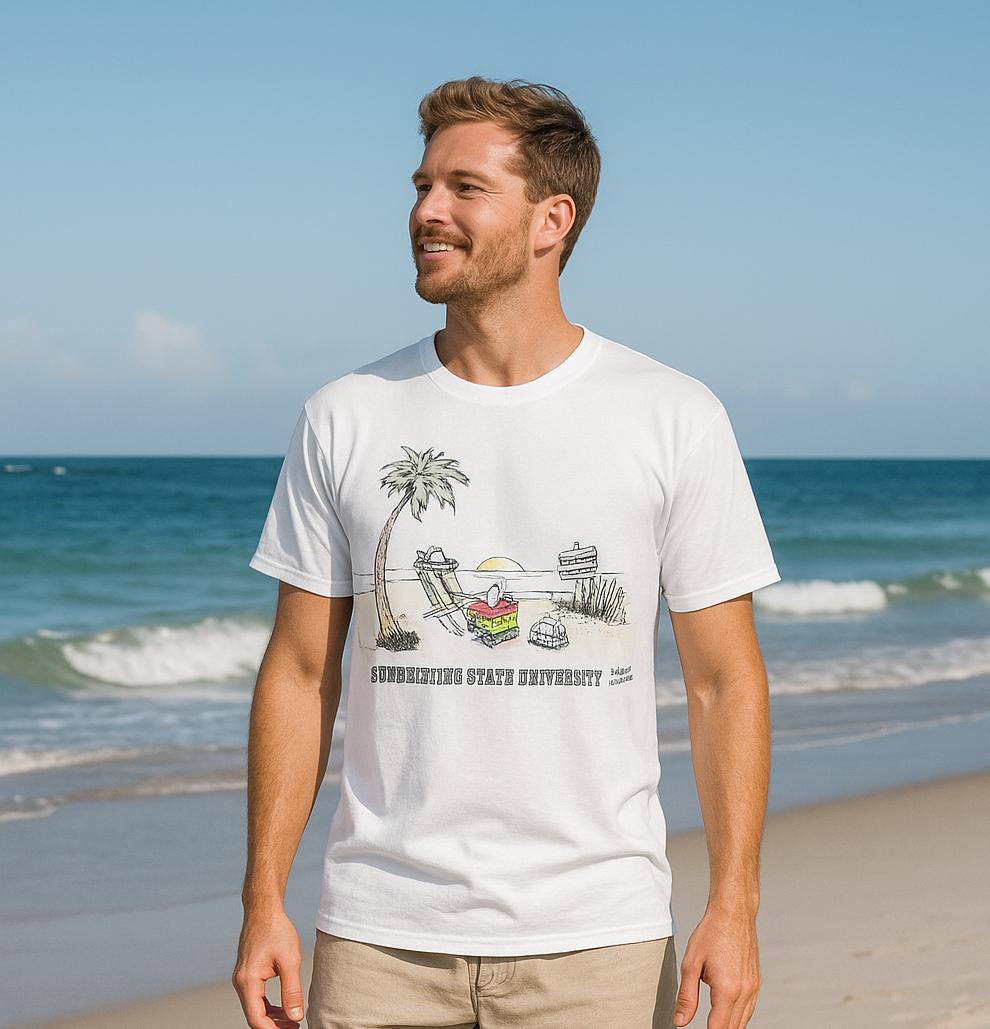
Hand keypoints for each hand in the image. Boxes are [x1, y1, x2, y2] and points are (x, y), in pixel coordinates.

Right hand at [232, 908, 304, 1028]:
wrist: (264, 910)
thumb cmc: (276, 931)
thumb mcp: (289, 961)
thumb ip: (292, 991)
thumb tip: (296, 1017)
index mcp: (248, 981)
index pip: (257, 1019)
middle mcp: (240, 982)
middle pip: (254, 1015)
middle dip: (274, 1025)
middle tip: (295, 1026)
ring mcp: (241, 978)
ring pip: (254, 1007)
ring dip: (272, 1017)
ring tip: (292, 1020)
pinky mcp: (246, 974)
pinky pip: (255, 997)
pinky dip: (268, 1006)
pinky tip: (283, 1007)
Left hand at [673, 908, 761, 1028]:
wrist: (733, 913)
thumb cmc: (711, 933)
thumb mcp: (691, 964)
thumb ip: (686, 997)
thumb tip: (680, 1021)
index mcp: (727, 990)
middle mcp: (745, 992)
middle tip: (705, 1027)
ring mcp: (753, 988)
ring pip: (743, 1021)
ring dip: (729, 1026)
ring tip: (713, 1023)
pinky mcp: (756, 982)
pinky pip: (749, 1009)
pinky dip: (738, 1016)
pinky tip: (727, 1012)